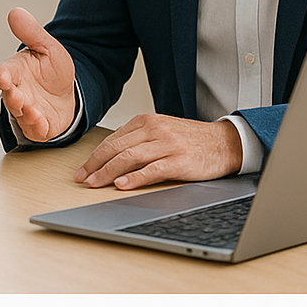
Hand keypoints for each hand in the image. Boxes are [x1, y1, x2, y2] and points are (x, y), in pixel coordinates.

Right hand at [0, 7, 76, 141]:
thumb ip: (31, 32)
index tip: (2, 76)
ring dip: (24, 113)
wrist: (69, 92)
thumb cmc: (52, 71)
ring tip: (31, 110)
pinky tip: (41, 121)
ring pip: (19, 114)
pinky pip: (34, 129)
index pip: (2, 73)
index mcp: (15, 72)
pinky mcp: (38, 125)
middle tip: (16, 96)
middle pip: (8, 96)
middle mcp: (17, 92)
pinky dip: (36, 127)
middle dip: (11, 97)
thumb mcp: (46, 47)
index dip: (1, 75)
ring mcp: (26, 110)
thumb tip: (16, 12)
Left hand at [74, 114, 242, 189]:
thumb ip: (138, 140)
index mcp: (146, 121)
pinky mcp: (179, 160)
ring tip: (95, 184)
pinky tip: (122, 184)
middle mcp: (155, 130)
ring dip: (108, 172)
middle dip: (95, 165)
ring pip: (129, 158)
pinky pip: (152, 170)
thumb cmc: (191, 140)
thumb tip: (110, 157)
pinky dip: (134, 178)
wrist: (224, 142)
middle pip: (117, 148)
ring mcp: (167, 144)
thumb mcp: (161, 131)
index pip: (113, 139)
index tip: (83, 169)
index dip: (94, 156)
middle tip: (82, 179)